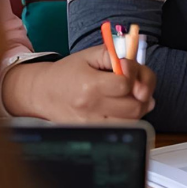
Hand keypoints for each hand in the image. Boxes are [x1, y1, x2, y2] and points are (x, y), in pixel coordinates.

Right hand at [0, 46, 155, 121]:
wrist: (44, 92)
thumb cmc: (68, 72)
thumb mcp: (90, 55)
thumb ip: (116, 55)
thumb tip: (137, 71)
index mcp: (89, 85)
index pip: (125, 85)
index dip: (133, 74)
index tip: (127, 69)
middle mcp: (91, 108)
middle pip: (134, 107)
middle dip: (142, 93)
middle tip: (136, 84)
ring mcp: (92, 123)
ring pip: (133, 122)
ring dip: (138, 107)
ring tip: (131, 96)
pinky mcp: (93, 132)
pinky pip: (122, 129)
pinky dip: (129, 119)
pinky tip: (123, 107)